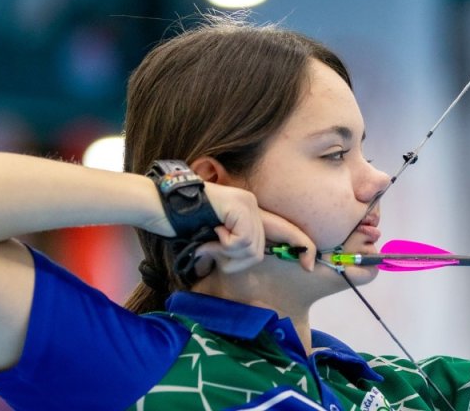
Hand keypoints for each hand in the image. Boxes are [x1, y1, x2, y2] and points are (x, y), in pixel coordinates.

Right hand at [191, 182, 316, 275]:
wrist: (159, 204)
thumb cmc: (182, 224)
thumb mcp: (214, 240)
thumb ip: (233, 248)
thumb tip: (244, 262)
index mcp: (249, 212)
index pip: (284, 230)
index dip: (302, 247)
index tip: (311, 266)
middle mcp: (253, 205)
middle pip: (259, 250)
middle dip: (235, 260)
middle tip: (212, 250)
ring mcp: (247, 204)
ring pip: (252, 249)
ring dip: (228, 254)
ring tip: (210, 239)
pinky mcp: (240, 207)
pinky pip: (243, 241)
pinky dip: (225, 245)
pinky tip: (213, 231)